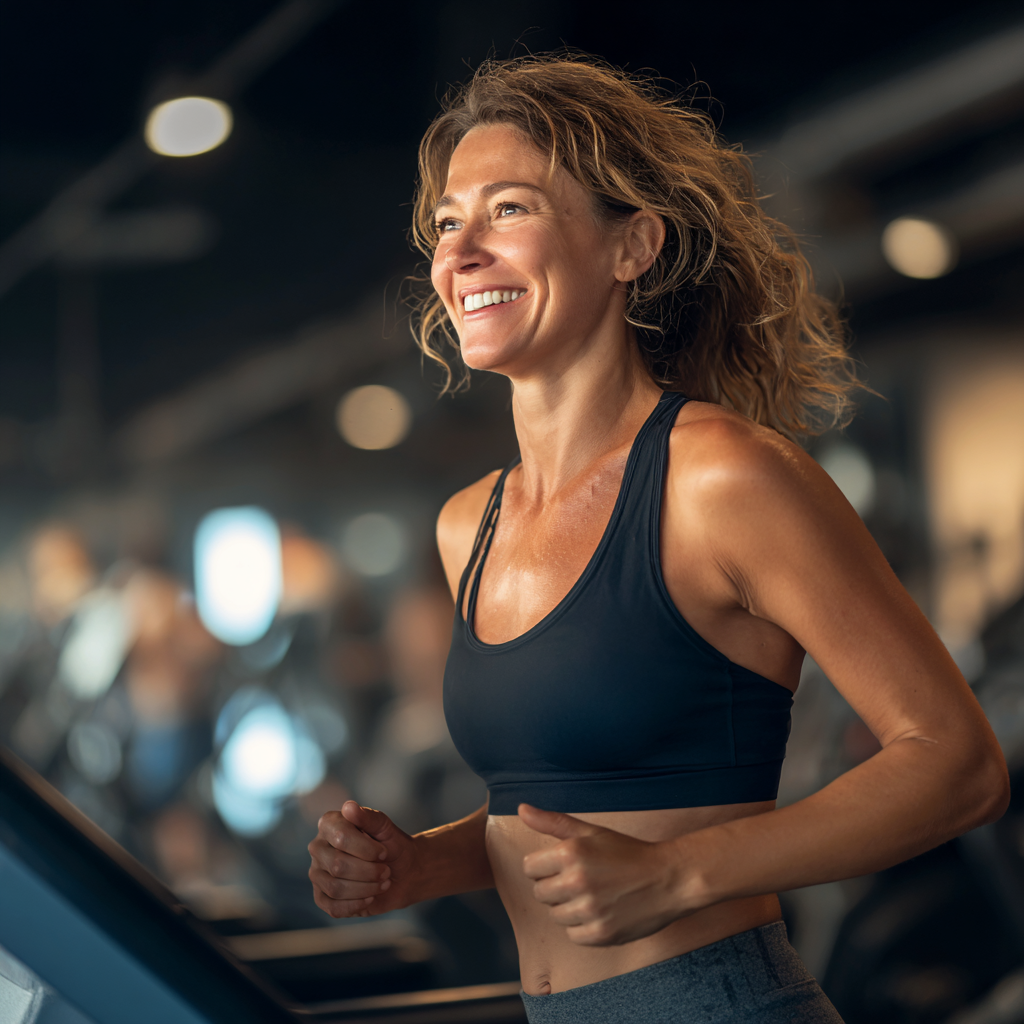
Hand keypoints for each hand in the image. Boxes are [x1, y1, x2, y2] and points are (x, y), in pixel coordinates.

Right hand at [308, 801, 420, 917]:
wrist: (403, 872)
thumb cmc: (392, 846)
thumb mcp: (385, 828)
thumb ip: (368, 817)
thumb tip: (348, 807)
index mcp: (329, 824)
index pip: (341, 837)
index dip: (367, 849)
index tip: (384, 852)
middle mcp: (318, 847)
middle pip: (337, 865)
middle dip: (369, 871)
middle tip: (386, 871)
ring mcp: (317, 873)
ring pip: (336, 887)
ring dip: (366, 888)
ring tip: (382, 882)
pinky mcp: (322, 897)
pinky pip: (333, 907)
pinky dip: (357, 904)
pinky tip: (370, 897)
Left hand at [519, 803, 685, 945]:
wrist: (668, 878)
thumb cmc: (628, 853)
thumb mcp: (591, 832)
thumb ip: (553, 822)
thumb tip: (521, 809)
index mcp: (571, 853)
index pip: (529, 868)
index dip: (544, 866)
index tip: (561, 865)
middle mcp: (577, 882)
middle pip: (540, 893)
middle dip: (555, 886)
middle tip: (580, 880)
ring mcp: (589, 910)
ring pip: (555, 915)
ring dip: (569, 907)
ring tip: (593, 895)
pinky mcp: (601, 934)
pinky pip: (573, 934)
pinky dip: (583, 927)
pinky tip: (600, 912)